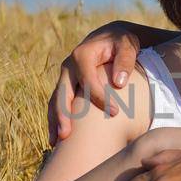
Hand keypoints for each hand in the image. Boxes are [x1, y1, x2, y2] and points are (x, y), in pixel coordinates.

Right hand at [49, 22, 144, 144]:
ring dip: (54, 121)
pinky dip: (54, 120)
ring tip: (54, 143)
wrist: (108, 37)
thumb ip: (125, 61)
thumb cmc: (120, 42)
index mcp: (82, 56)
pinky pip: (56, 104)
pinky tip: (55, 139)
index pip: (88, 81)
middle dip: (63, 115)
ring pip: (55, 100)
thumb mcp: (127, 45)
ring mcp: (65, 77)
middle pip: (63, 93)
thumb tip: (118, 83)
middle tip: (66, 136)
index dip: (100, 98)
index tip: (115, 112)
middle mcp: (68, 66)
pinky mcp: (66, 85)